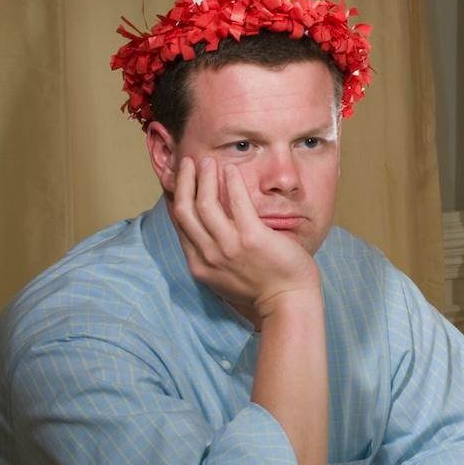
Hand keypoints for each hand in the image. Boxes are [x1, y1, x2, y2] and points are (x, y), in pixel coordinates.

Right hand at [169, 157, 318, 324]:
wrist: (287, 302)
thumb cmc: (261, 288)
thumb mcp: (223, 276)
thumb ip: (211, 255)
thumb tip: (205, 231)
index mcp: (199, 265)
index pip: (180, 224)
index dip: (176, 197)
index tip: (179, 181)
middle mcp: (209, 256)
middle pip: (185, 210)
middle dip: (184, 181)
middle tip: (188, 162)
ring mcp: (229, 247)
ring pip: (205, 203)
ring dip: (205, 178)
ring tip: (208, 162)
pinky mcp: (252, 238)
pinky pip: (237, 202)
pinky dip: (232, 182)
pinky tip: (231, 169)